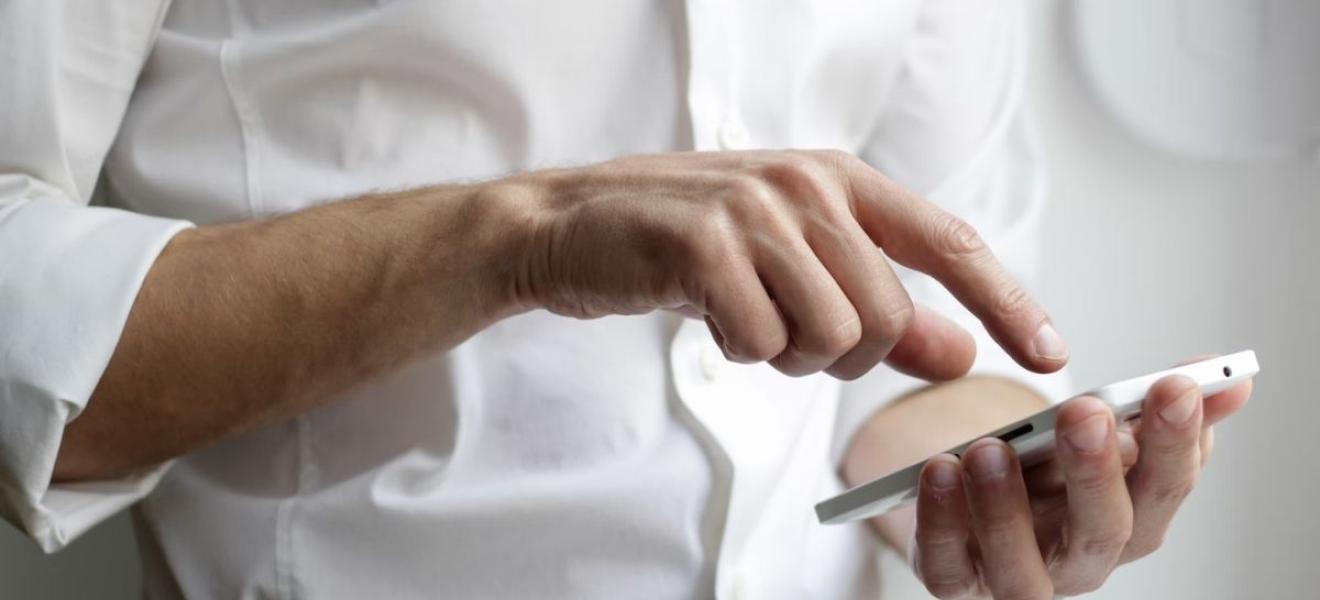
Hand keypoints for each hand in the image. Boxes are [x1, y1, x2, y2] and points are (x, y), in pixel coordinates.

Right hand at [501, 150, 1066, 379]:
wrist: (573, 225)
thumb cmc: (688, 244)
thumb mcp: (793, 266)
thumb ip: (880, 307)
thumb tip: (959, 353)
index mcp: (839, 179)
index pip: (949, 243)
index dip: (1006, 301)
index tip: (1048, 353)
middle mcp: (807, 184)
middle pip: (885, 316)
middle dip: (843, 354)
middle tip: (785, 332)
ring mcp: (755, 210)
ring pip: (831, 336)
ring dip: (787, 355)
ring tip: (744, 317)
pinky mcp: (704, 245)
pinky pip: (761, 343)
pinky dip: (739, 352)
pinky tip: (707, 314)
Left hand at [908, 366, 1252, 598]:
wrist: (973, 496)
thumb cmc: (1046, 469)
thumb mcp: (1098, 431)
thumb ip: (1155, 406)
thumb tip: (1230, 378)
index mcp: (1129, 519)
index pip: (1164, 489)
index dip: (1176, 442)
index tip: (1174, 385)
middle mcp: (1079, 559)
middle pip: (1102, 533)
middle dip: (1097, 472)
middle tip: (1085, 413)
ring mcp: (1016, 577)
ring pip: (1022, 568)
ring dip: (1006, 508)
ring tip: (990, 448)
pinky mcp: (955, 579)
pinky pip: (946, 567)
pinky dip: (940, 522)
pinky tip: (938, 471)